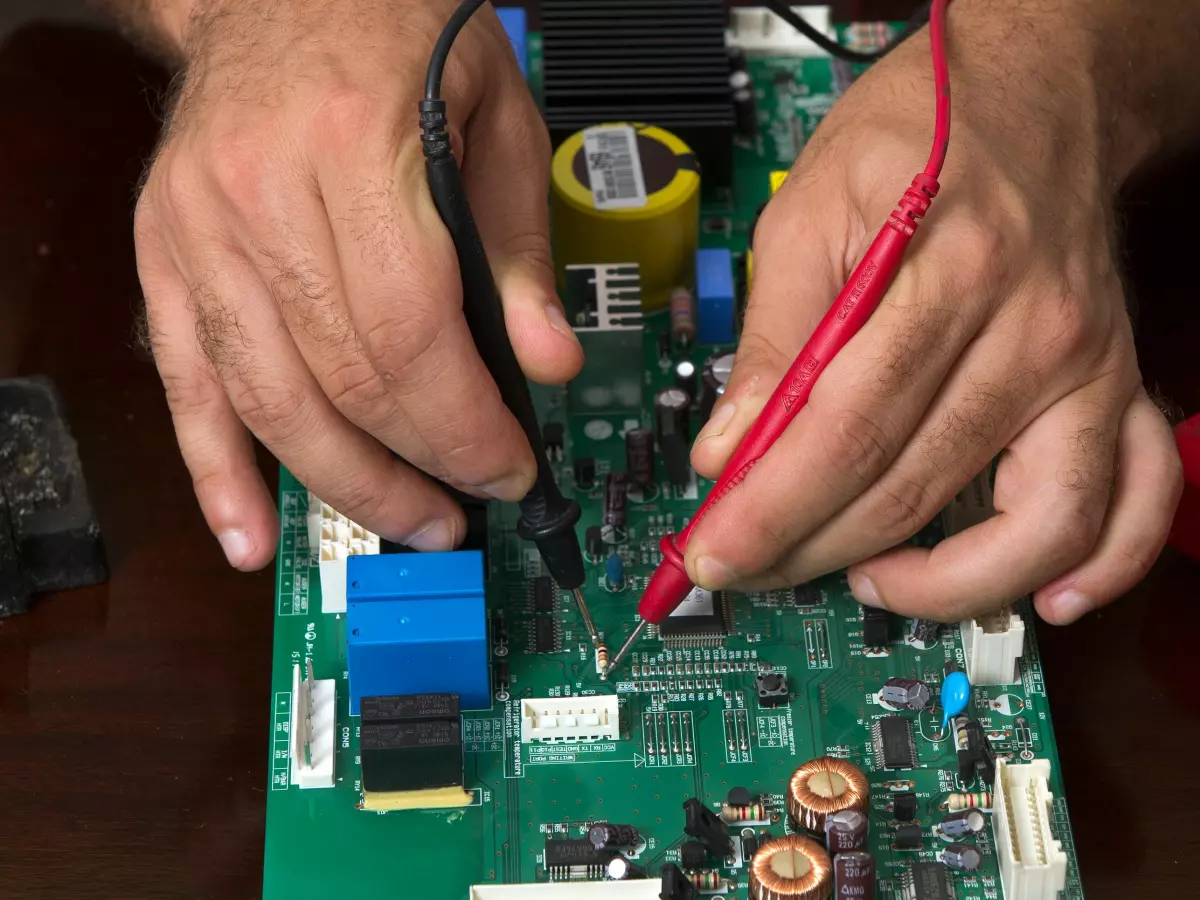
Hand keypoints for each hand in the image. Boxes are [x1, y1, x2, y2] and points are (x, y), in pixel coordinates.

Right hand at [134, 0, 580, 568]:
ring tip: (403, 526)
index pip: (412, 340)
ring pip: (268, 399)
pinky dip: (216, 468)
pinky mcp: (166, 253)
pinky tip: (248, 535)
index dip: (464, 428)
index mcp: (356, 152)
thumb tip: (549, 366)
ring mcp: (200, 228)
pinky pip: (185, 381)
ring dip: (341, 485)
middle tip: (464, 511)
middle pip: (343, 382)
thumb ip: (521, 251)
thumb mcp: (498, 119)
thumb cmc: (400, 29)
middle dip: (416, 467)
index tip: (508, 470)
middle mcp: (262, 194)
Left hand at [685, 29, 1181, 624]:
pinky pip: (1134, 501)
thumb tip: (728, 449)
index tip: (714, 552)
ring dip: (939, 586)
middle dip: (811, 549)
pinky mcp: (1116, 387)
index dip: (771, 509)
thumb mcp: (808, 205)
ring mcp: (1086, 367)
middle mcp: (1031, 331)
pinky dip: (1100, 568)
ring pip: (1036, 526)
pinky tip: (1041, 598)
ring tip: (864, 581)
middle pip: (914, 486)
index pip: (845, 427)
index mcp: (946, 272)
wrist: (1038, 91)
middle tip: (750, 567)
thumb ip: (771, 334)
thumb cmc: (919, 134)